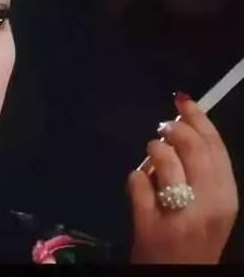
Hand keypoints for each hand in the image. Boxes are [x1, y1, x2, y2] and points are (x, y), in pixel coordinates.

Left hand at [128, 92, 238, 263]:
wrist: (177, 276)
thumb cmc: (194, 237)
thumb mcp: (210, 206)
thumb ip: (201, 173)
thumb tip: (181, 130)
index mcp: (226, 198)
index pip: (215, 148)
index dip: (199, 118)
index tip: (184, 100)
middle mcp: (208, 206)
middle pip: (191, 149)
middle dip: (174, 130)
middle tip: (162, 128)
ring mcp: (179, 216)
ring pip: (163, 162)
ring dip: (152, 154)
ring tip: (151, 161)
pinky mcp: (150, 226)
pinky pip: (137, 184)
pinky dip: (134, 180)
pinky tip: (139, 188)